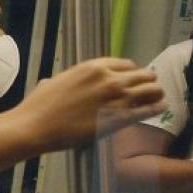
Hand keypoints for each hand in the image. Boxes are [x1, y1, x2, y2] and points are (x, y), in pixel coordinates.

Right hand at [15, 58, 162, 150]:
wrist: (34, 127)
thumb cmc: (37, 107)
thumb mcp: (51, 82)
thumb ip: (65, 80)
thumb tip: (56, 82)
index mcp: (93, 67)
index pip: (127, 64)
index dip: (130, 73)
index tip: (130, 81)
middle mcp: (109, 78)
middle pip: (144, 74)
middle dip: (146, 82)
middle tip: (145, 90)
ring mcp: (117, 97)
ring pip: (152, 88)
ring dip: (154, 93)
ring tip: (154, 99)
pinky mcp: (120, 117)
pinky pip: (150, 108)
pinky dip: (157, 107)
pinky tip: (158, 108)